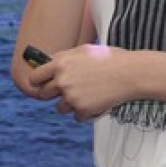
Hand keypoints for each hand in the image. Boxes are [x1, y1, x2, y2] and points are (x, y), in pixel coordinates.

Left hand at [27, 44, 141, 121]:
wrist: (130, 73)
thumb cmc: (109, 58)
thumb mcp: (83, 50)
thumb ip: (63, 57)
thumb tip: (48, 63)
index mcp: (60, 64)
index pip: (35, 77)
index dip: (37, 81)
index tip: (41, 84)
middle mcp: (62, 81)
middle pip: (44, 94)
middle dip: (53, 93)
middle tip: (67, 90)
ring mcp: (71, 97)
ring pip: (60, 108)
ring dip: (69, 104)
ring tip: (86, 94)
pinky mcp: (82, 110)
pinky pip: (76, 116)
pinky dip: (84, 112)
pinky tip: (96, 102)